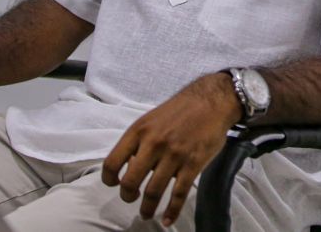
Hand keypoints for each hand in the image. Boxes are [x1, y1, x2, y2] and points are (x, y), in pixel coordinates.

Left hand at [102, 73, 241, 225]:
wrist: (211, 101)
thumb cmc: (180, 110)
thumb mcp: (152, 119)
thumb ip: (139, 140)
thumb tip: (129, 165)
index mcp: (139, 131)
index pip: (112, 162)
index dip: (109, 179)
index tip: (114, 184)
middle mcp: (154, 144)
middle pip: (130, 181)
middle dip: (128, 196)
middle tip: (132, 199)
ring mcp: (174, 155)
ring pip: (153, 191)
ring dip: (147, 208)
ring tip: (147, 214)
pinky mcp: (192, 164)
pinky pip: (178, 194)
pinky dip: (171, 211)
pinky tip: (167, 219)